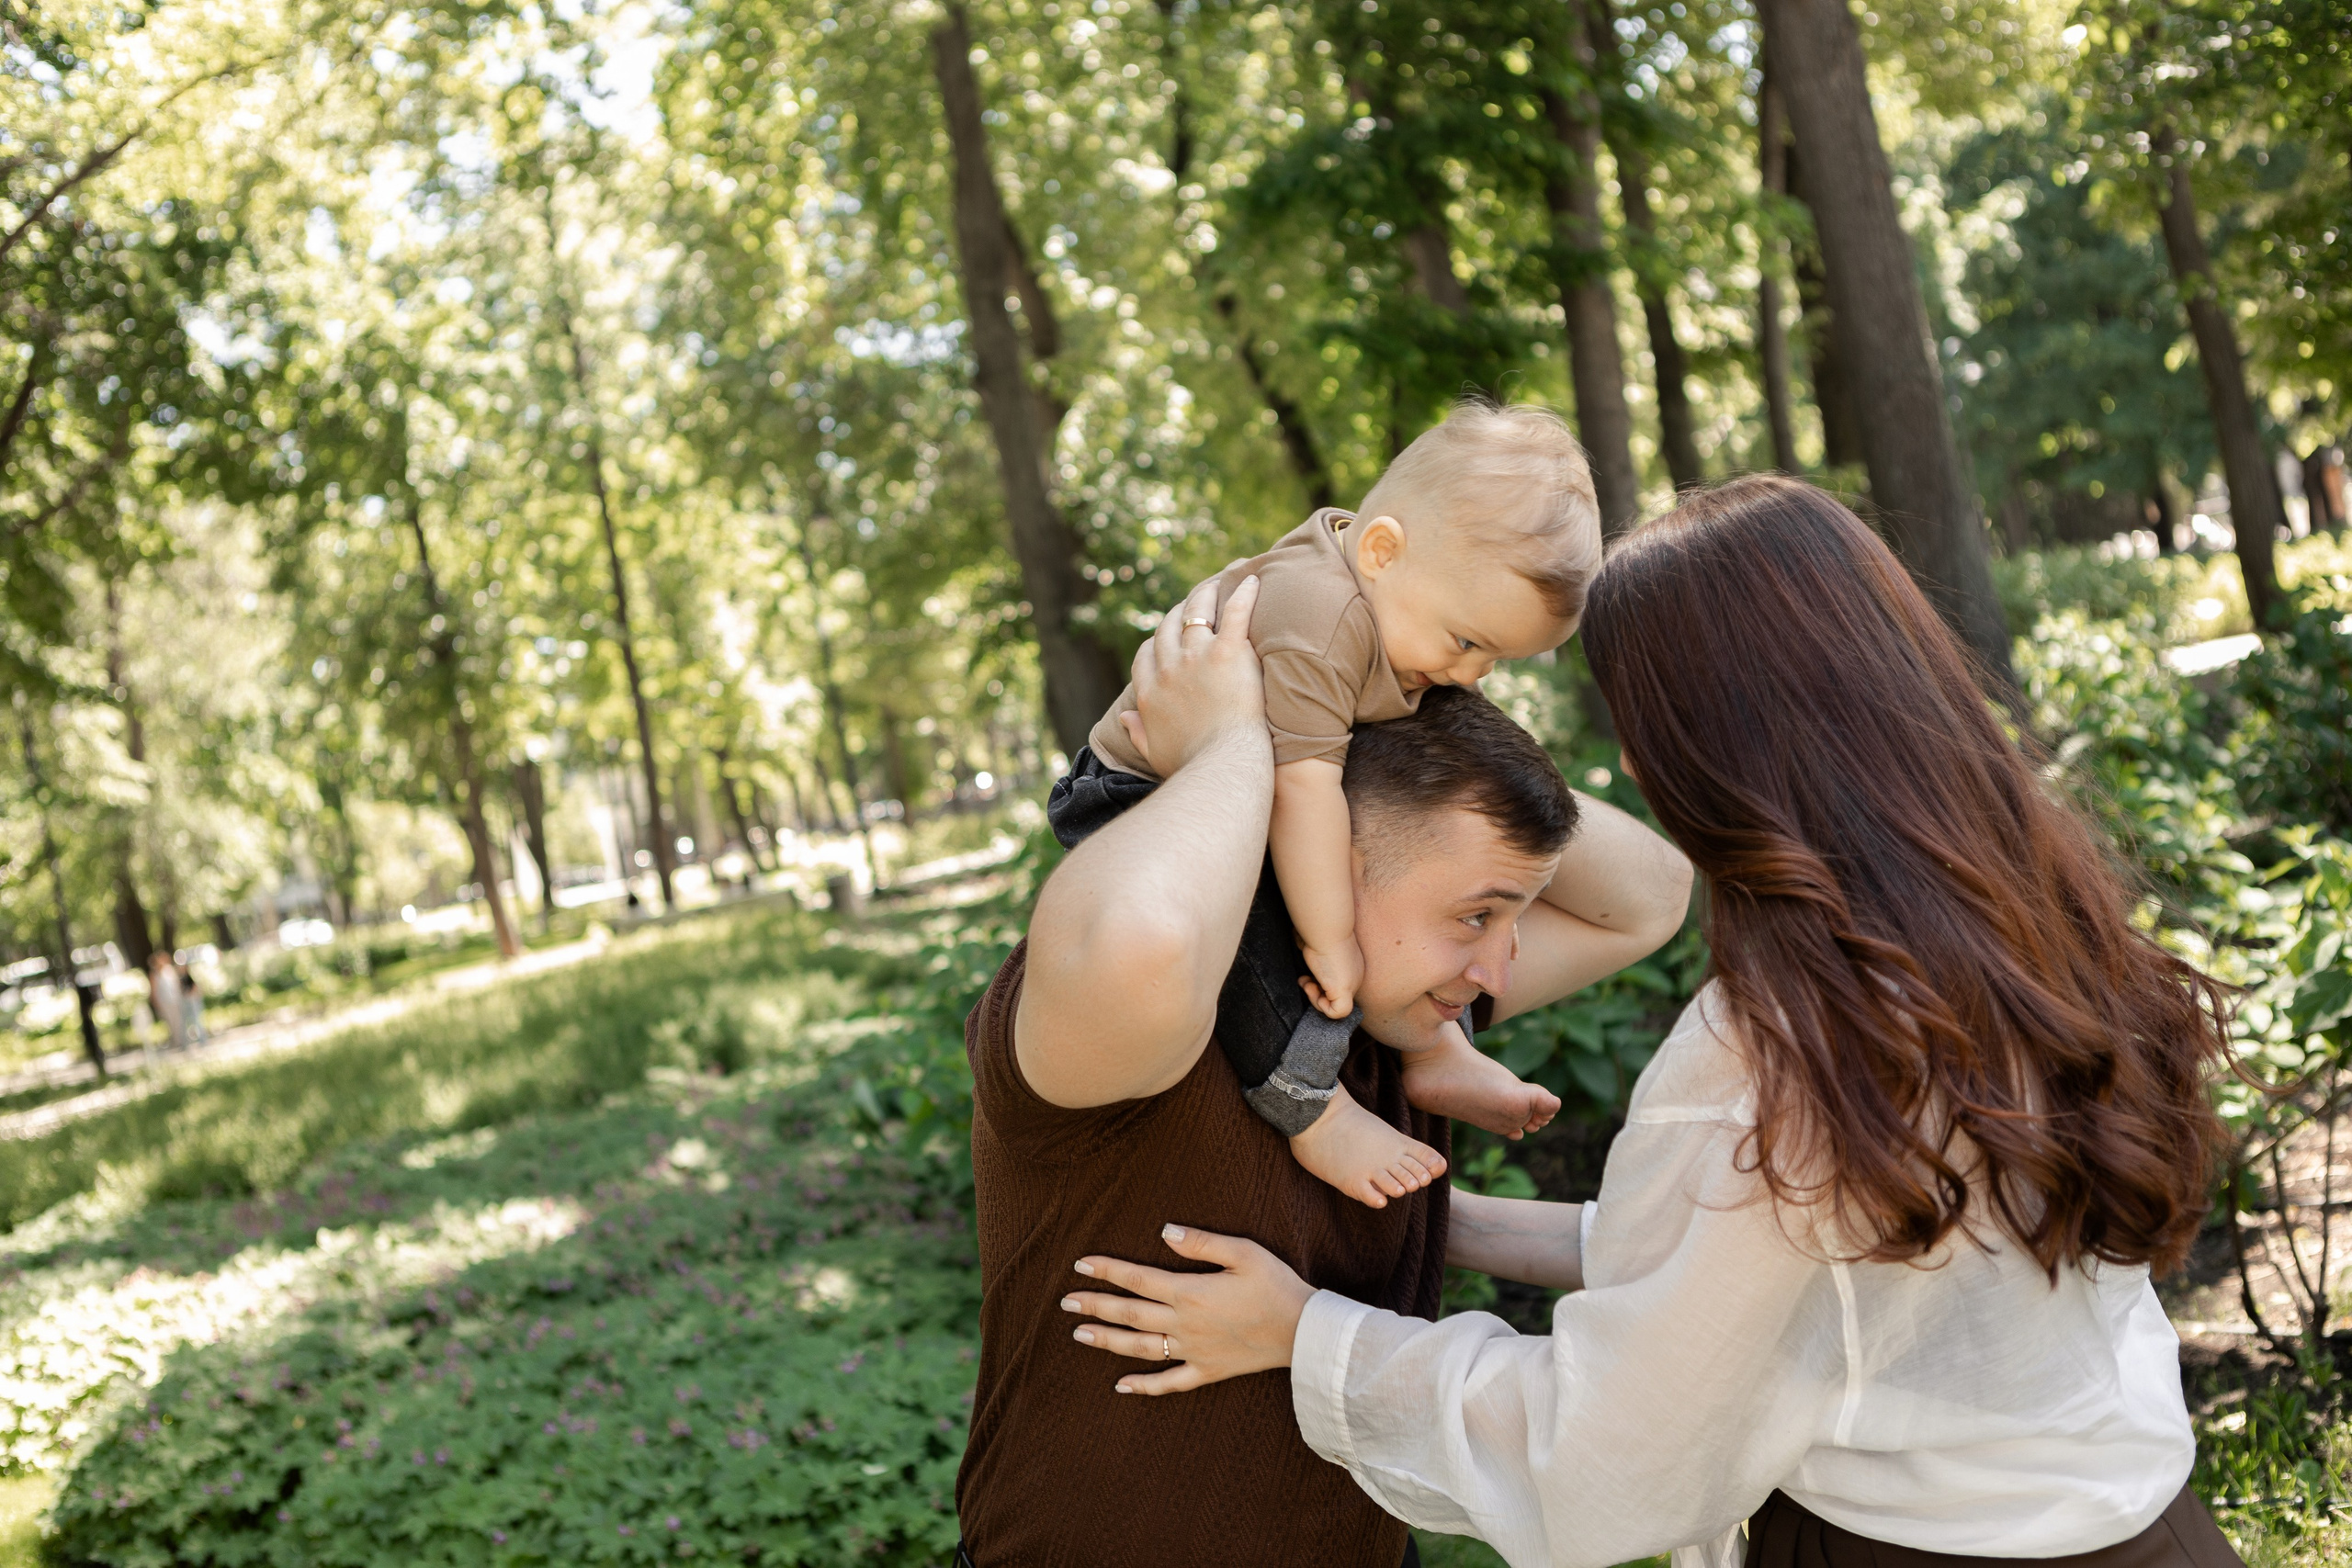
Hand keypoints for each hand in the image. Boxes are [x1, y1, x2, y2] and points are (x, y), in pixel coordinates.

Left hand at [1063, 1224, 1314, 1394]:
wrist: (1303, 1331)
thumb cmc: (1276, 1285)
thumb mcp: (1243, 1252)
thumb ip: (1201, 1242)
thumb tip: (1163, 1232)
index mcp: (1190, 1292)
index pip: (1137, 1279)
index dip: (1107, 1271)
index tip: (1080, 1265)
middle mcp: (1185, 1324)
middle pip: (1129, 1314)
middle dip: (1095, 1306)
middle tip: (1066, 1302)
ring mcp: (1193, 1351)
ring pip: (1140, 1347)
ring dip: (1107, 1341)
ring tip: (1079, 1335)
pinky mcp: (1208, 1371)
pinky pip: (1170, 1382)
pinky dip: (1144, 1385)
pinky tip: (1121, 1385)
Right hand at [1116, 575, 1262, 777]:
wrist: (1223, 765)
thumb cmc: (1192, 767)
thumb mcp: (1155, 753)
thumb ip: (1137, 733)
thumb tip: (1123, 718)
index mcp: (1149, 692)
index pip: (1146, 655)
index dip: (1157, 642)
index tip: (1167, 637)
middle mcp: (1168, 669)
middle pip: (1168, 628)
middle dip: (1179, 612)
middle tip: (1195, 603)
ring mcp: (1197, 658)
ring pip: (1198, 612)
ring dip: (1207, 594)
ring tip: (1219, 582)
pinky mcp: (1228, 653)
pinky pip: (1235, 613)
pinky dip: (1244, 594)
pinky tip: (1254, 581)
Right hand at [1299, 939, 1362, 1020]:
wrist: (1326, 929)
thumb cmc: (1319, 933)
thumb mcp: (1318, 948)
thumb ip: (1315, 956)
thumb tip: (1301, 947)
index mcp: (1353, 966)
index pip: (1338, 986)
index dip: (1321, 985)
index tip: (1308, 974)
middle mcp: (1356, 976)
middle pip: (1337, 998)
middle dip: (1317, 993)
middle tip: (1304, 980)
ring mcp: (1352, 985)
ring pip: (1337, 1008)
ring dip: (1315, 999)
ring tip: (1306, 983)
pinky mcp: (1345, 991)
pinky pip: (1336, 1013)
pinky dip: (1320, 1006)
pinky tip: (1311, 988)